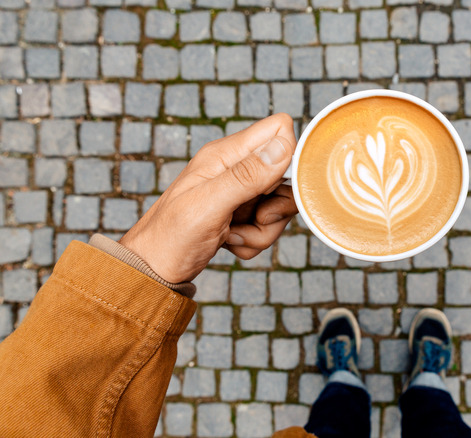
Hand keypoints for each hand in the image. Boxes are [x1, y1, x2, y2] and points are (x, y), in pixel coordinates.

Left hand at [120, 114, 297, 282]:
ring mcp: (239, 191)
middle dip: (279, 204)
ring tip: (234, 236)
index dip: (288, 157)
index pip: (278, 130)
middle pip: (287, 174)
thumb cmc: (170, 236)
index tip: (272, 188)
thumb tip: (284, 145)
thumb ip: (247, 175)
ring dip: (264, 229)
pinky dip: (254, 240)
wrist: (153, 269)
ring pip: (280, 204)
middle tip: (256, 219)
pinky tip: (230, 242)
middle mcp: (235, 167)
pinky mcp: (241, 213)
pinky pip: (268, 224)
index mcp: (226, 154)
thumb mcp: (209, 205)